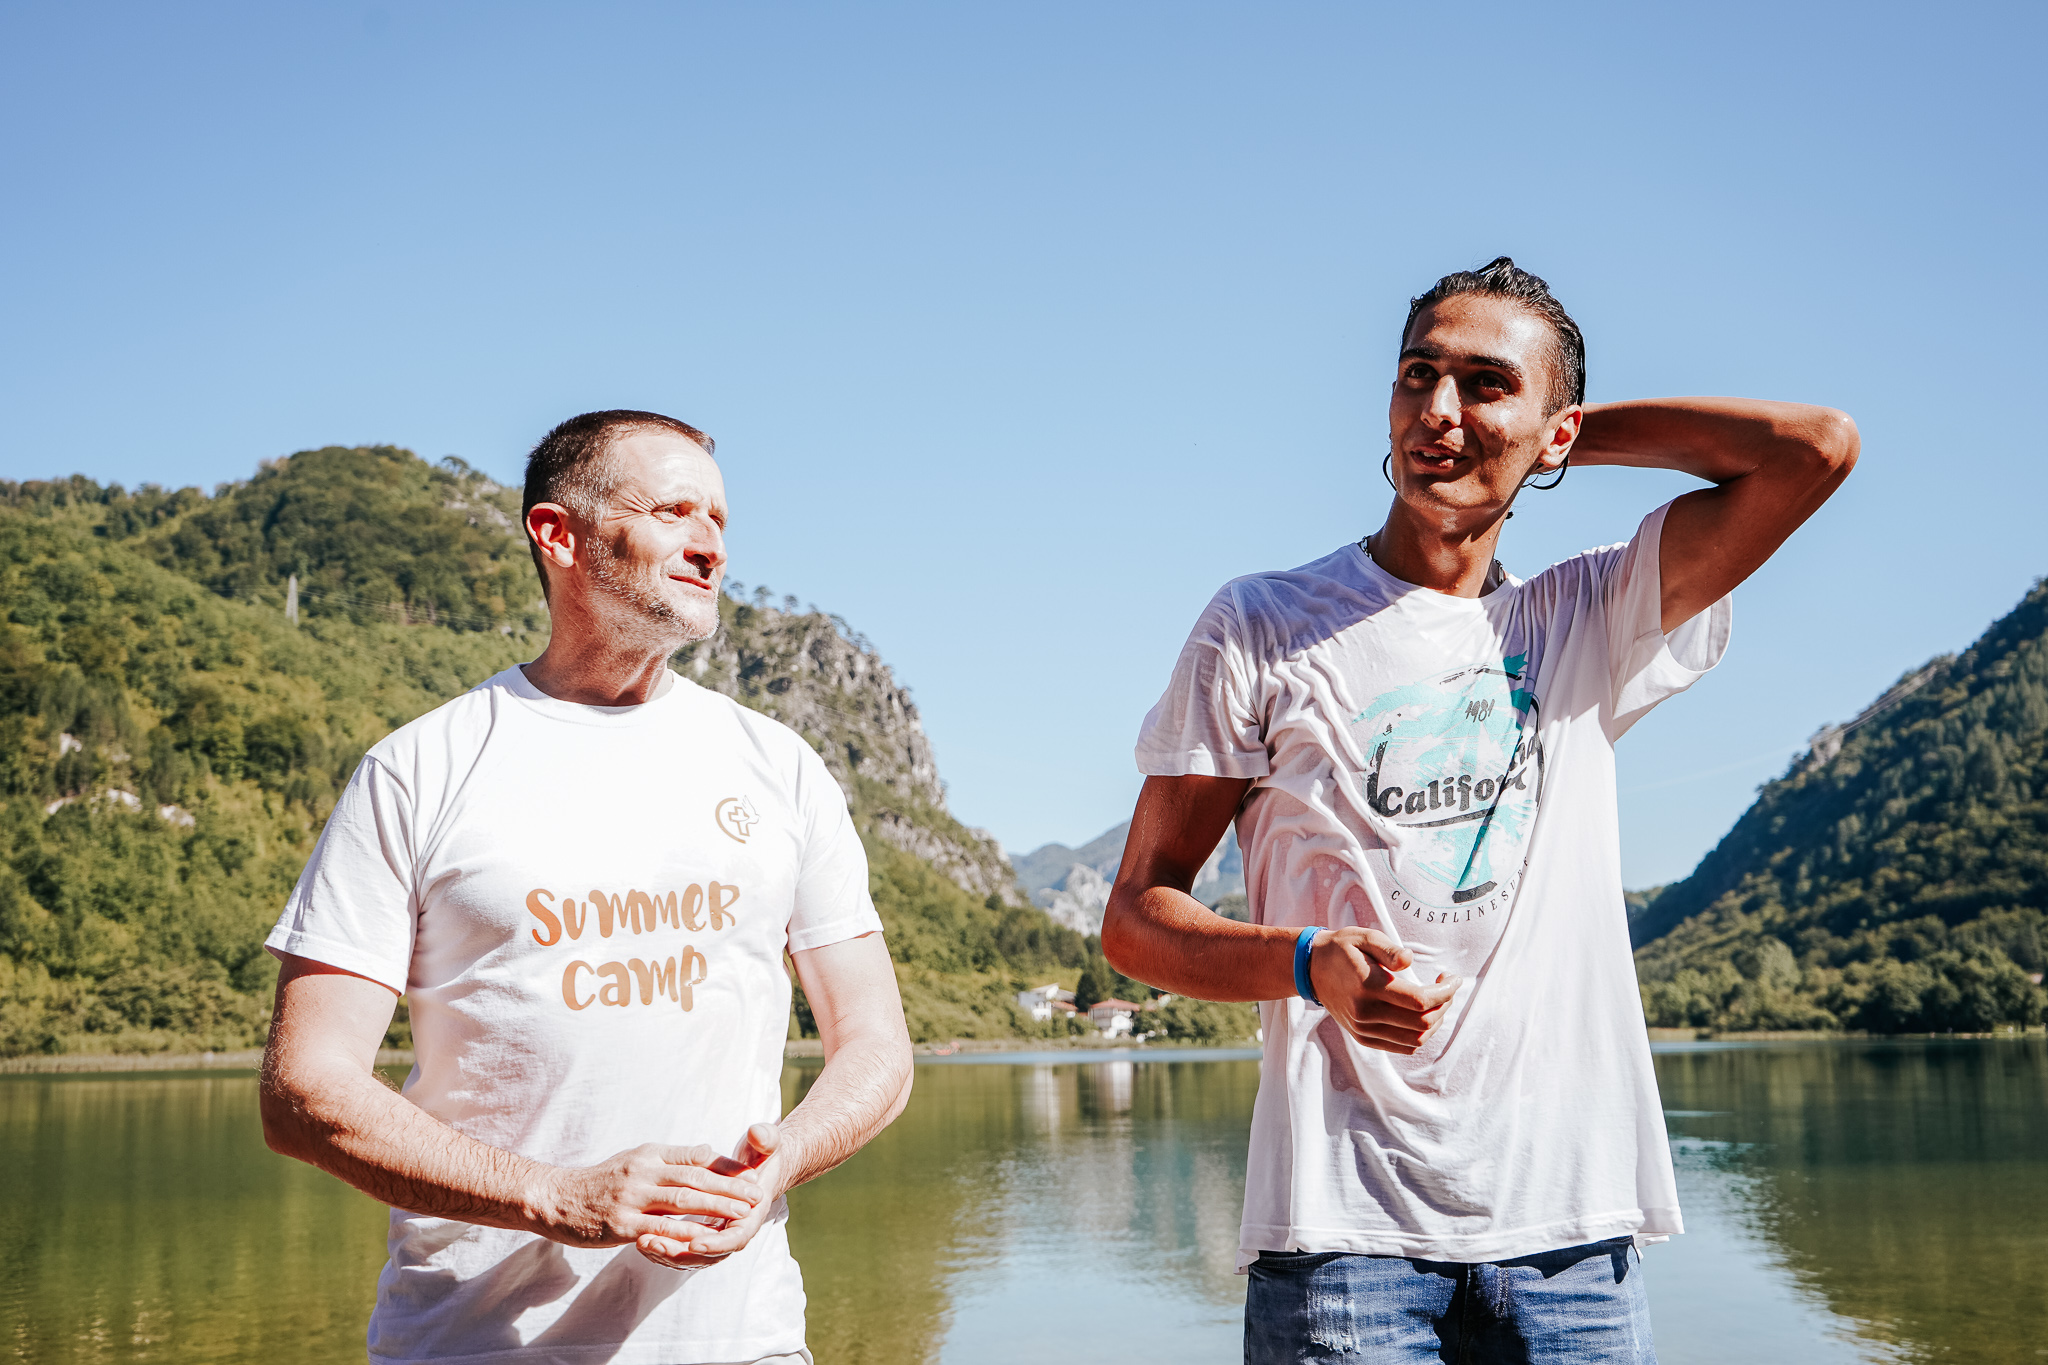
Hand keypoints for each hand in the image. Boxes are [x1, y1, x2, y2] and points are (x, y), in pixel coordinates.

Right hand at [533, 1143, 764, 1253]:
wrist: (555, 1198)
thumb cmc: (600, 1181)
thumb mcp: (636, 1160)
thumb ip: (670, 1158)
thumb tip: (707, 1152)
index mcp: (649, 1154)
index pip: (696, 1156)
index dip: (726, 1166)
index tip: (753, 1172)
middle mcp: (643, 1171)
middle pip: (695, 1177)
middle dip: (730, 1186)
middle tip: (757, 1194)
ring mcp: (632, 1197)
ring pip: (683, 1200)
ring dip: (716, 1207)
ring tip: (742, 1214)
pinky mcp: (621, 1224)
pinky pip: (660, 1228)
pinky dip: (686, 1232)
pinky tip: (707, 1237)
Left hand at [636, 1122, 786, 1268]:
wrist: (761, 1170)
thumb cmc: (763, 1157)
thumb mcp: (770, 1145)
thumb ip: (766, 1140)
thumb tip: (757, 1135)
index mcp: (754, 1213)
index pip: (736, 1238)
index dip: (716, 1242)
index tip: (695, 1244)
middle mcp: (736, 1229)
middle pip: (709, 1253)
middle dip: (680, 1250)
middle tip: (654, 1244)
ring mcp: (718, 1235)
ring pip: (691, 1255)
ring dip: (667, 1251)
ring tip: (643, 1243)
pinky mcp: (704, 1233)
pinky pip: (682, 1247)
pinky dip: (664, 1247)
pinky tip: (642, 1240)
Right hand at [1309, 927, 1458, 1054]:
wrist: (1312, 969)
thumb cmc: (1343, 948)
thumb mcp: (1365, 937)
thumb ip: (1389, 949)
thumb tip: (1410, 960)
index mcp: (1369, 986)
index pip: (1420, 1001)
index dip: (1445, 992)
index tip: (1453, 978)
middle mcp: (1366, 1013)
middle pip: (1422, 1022)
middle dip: (1444, 1005)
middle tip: (1446, 986)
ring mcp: (1364, 1029)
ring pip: (1416, 1039)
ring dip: (1436, 1022)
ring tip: (1437, 1001)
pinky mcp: (1363, 1037)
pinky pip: (1403, 1046)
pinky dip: (1421, 1035)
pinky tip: (1422, 1015)